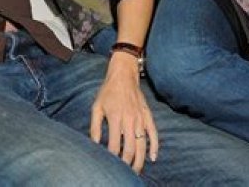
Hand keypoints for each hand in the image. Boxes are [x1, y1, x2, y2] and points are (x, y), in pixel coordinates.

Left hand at [90, 53, 157, 173]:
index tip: (109, 165)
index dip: (112, 157)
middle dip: (127, 163)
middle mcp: (129, 119)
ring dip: (140, 160)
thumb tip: (93, 144)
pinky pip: (154, 134)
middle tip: (123, 172)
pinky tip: (152, 158)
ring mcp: (140, 119)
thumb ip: (94, 126)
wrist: (123, 76)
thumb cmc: (107, 92)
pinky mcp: (148, 116)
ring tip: (135, 171)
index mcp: (115, 117)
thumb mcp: (96, 107)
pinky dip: (154, 147)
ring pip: (142, 145)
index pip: (114, 144)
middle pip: (130, 148)